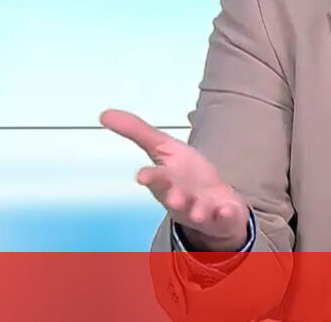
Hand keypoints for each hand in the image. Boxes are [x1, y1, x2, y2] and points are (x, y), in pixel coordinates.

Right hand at [100, 108, 250, 251]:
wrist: (214, 203)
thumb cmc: (186, 175)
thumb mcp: (164, 148)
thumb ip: (137, 131)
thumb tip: (103, 113)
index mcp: (166, 181)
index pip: (156, 179)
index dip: (151, 177)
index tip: (143, 175)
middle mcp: (182, 198)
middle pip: (175, 198)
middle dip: (173, 197)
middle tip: (173, 198)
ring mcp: (203, 208)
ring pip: (197, 211)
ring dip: (197, 210)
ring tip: (198, 211)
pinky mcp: (223, 215)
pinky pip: (225, 217)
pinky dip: (226, 215)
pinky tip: (227, 211)